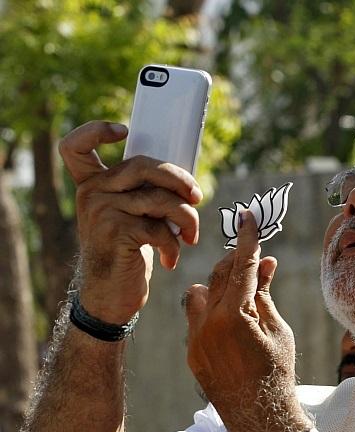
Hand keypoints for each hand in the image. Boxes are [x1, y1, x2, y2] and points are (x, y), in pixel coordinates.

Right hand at [59, 121, 202, 323]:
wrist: (111, 296)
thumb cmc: (128, 253)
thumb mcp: (133, 216)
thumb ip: (144, 192)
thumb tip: (186, 179)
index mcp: (92, 185)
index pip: (76, 146)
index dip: (96, 130)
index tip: (123, 130)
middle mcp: (91, 193)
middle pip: (143, 166)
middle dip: (179, 179)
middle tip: (197, 197)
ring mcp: (101, 210)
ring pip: (160, 199)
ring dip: (186, 218)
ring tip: (191, 237)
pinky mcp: (115, 231)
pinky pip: (160, 227)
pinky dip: (174, 244)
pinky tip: (171, 258)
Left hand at [184, 210, 310, 431]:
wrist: (261, 418)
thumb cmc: (278, 373)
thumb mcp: (277, 329)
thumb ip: (264, 294)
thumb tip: (265, 263)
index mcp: (234, 315)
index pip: (242, 266)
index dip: (248, 239)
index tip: (248, 217)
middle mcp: (208, 324)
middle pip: (219, 275)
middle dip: (236, 262)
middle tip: (252, 256)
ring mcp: (195, 340)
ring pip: (199, 294)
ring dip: (218, 286)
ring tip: (239, 293)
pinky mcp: (191, 353)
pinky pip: (195, 319)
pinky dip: (211, 310)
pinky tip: (230, 320)